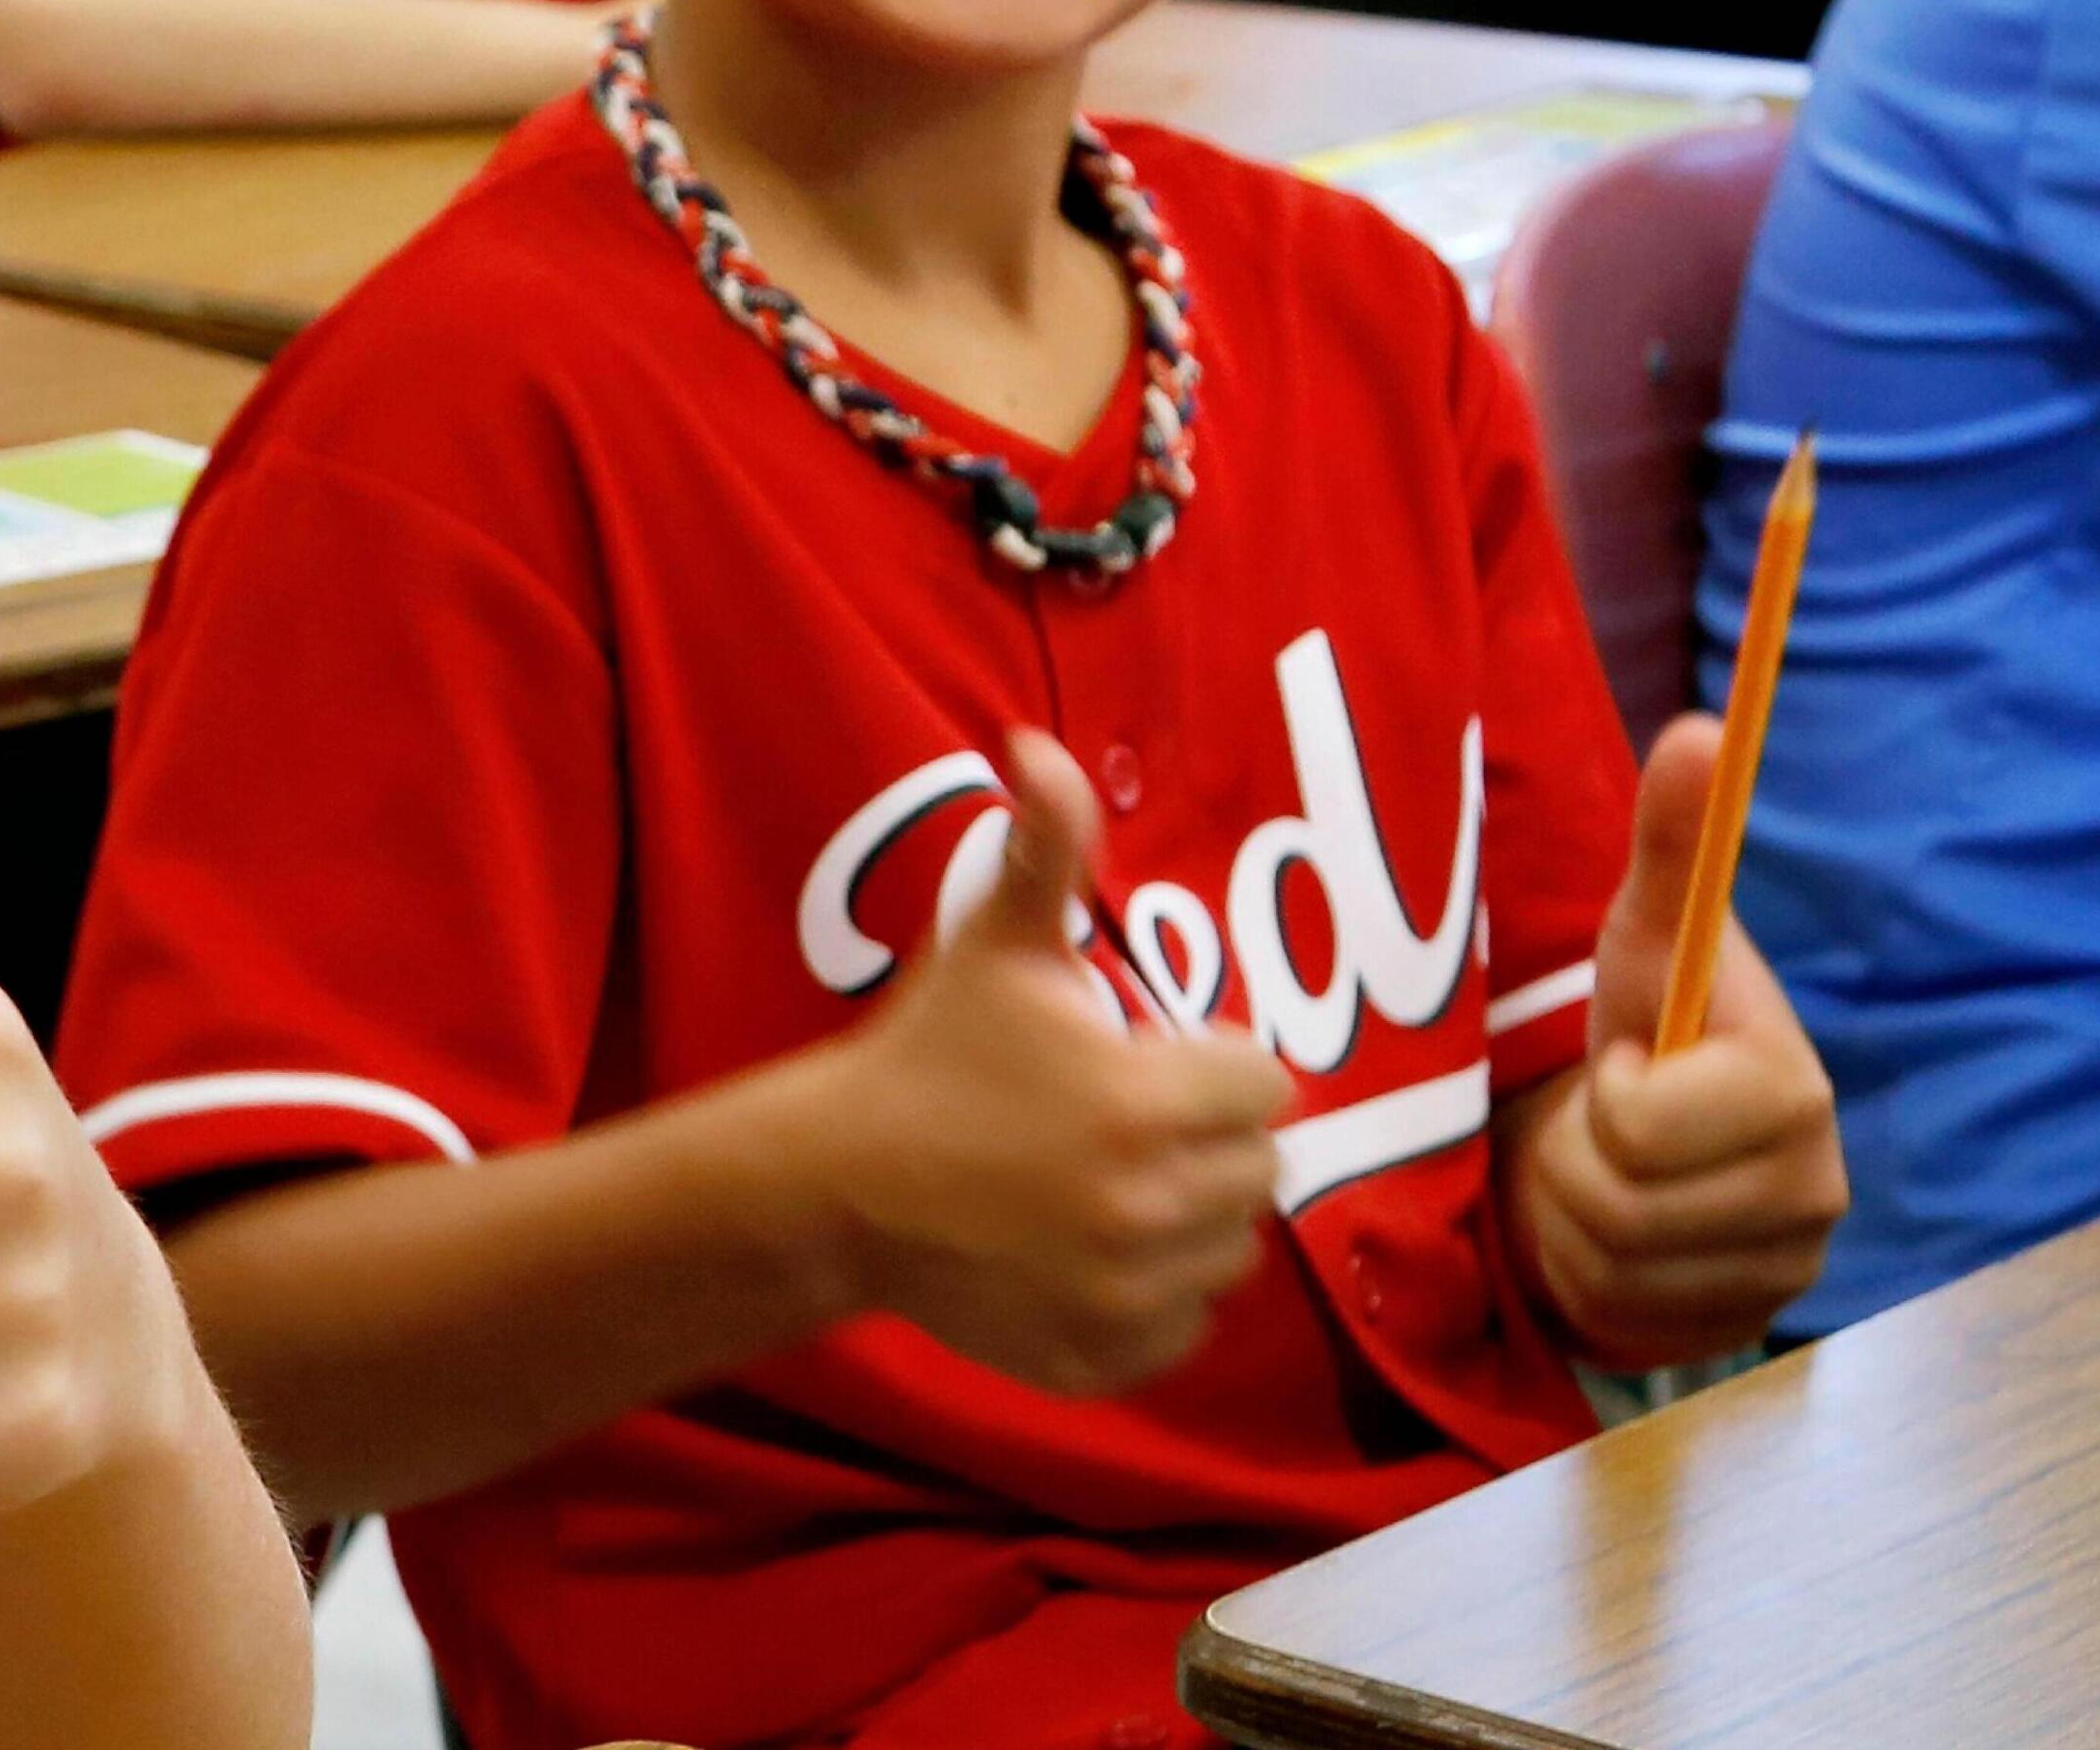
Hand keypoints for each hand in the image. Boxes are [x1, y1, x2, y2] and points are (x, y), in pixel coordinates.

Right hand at [805, 734, 1296, 1396]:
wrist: (834, 1186)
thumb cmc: (928, 1053)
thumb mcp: (994, 942)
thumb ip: (1044, 845)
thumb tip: (1036, 742)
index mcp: (1142, 1104)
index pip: (1265, 1084)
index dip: (1216, 1063)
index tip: (1153, 1059)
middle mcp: (1147, 1208)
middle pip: (1261, 1172)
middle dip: (1212, 1140)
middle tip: (1136, 1123)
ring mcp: (1122, 1295)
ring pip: (1229, 1253)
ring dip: (1194, 1219)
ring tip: (1117, 1185)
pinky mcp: (1096, 1356)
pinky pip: (1182, 1331)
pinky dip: (1154, 1301)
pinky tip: (1093, 1254)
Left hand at [1506, 714, 1846, 1368]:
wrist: (1642, 1157)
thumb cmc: (1641, 1036)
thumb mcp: (1645, 940)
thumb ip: (1670, 847)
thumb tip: (1701, 724)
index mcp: (1794, 1090)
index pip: (1650, 1121)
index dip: (1616, 1092)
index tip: (1635, 1064)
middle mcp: (1813, 1191)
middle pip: (1621, 1202)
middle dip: (1587, 1158)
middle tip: (1613, 1125)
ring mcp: (1784, 1272)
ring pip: (1610, 1265)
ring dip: (1581, 1218)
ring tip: (1612, 1172)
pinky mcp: (1743, 1331)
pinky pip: (1618, 1319)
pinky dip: (1596, 1281)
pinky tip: (1621, 1239)